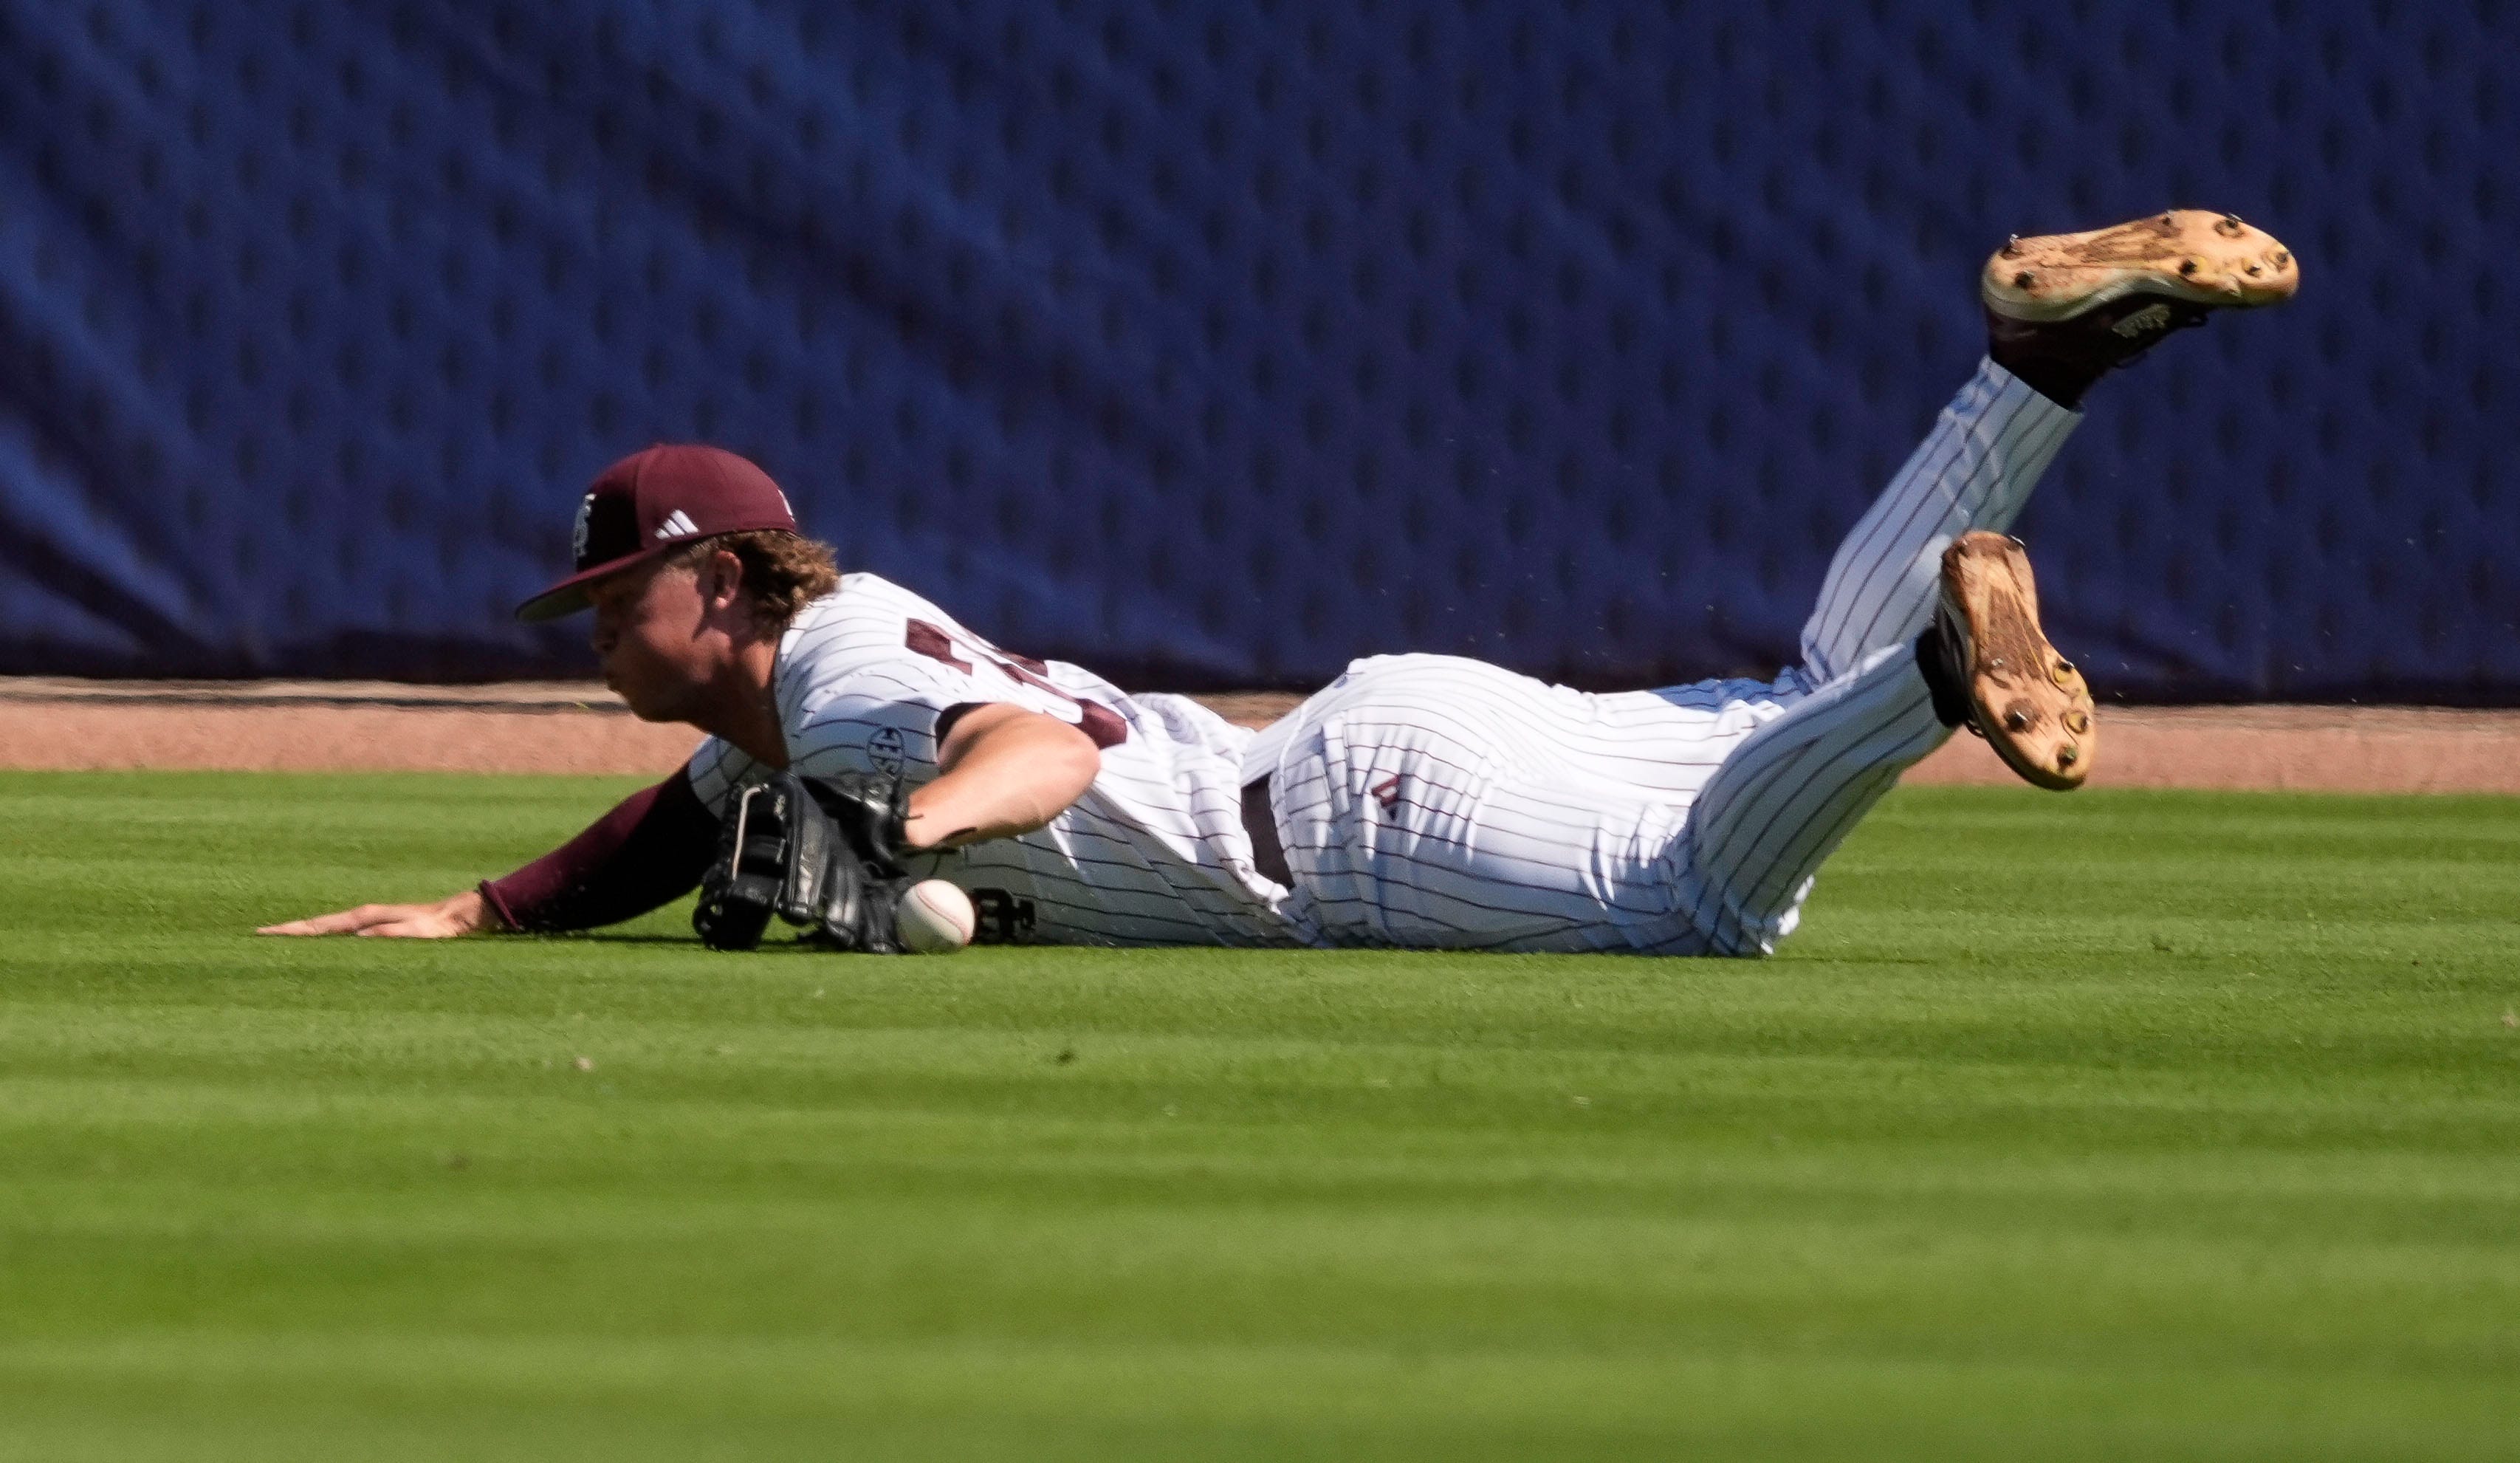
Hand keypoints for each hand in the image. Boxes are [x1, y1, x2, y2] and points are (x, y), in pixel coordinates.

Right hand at [258, 890, 498, 938]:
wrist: (460, 915)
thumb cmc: (439, 927)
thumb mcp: (416, 933)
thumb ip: (389, 935)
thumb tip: (358, 938)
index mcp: (364, 919)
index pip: (318, 927)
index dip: (290, 932)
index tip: (261, 934)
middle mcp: (361, 919)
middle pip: (315, 927)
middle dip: (286, 932)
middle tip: (255, 937)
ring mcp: (367, 923)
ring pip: (325, 931)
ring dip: (301, 936)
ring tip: (276, 944)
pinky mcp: (375, 930)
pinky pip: (340, 936)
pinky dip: (321, 940)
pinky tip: (317, 949)